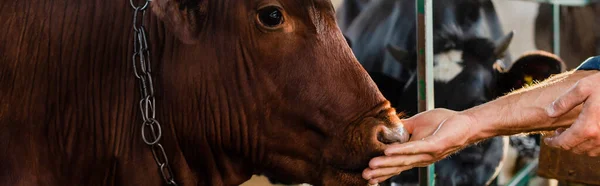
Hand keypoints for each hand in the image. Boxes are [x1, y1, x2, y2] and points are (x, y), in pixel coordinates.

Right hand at [362, 109, 476, 183]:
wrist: (466, 123)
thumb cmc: (443, 124)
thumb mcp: (417, 124)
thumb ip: (402, 128)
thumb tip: (386, 128)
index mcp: (415, 154)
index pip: (395, 165)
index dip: (381, 170)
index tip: (365, 175)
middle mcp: (420, 158)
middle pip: (397, 167)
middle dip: (380, 172)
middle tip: (364, 176)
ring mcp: (427, 154)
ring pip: (403, 160)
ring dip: (386, 164)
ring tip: (371, 166)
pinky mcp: (434, 145)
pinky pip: (415, 148)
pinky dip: (401, 150)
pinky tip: (388, 152)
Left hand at [545, 72, 599, 155]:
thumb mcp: (583, 87)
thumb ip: (564, 102)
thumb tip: (549, 113)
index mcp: (588, 127)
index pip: (564, 143)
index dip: (553, 143)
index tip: (547, 140)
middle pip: (575, 149)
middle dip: (564, 143)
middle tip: (558, 132)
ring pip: (589, 151)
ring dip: (578, 145)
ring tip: (572, 132)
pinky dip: (591, 144)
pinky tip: (588, 132)